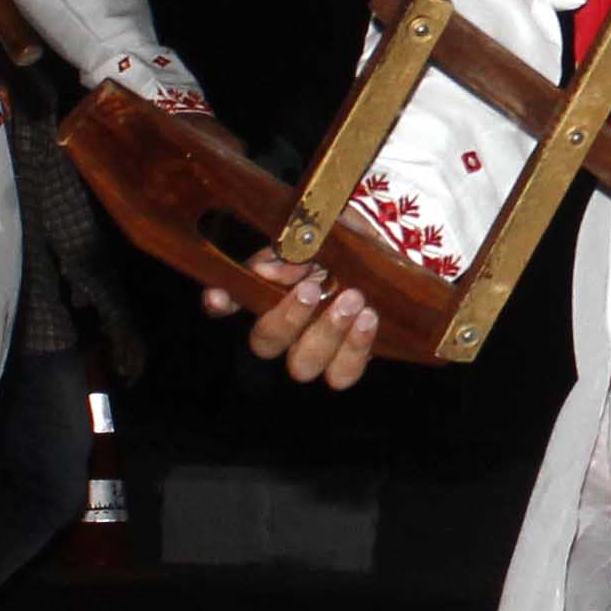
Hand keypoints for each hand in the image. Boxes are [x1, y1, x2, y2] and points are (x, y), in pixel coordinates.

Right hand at [203, 251, 381, 387]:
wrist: (391, 255)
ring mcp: (316, 348)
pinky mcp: (348, 361)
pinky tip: (368, 318)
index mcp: (268, 291)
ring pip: (303, 365)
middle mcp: (285, 327)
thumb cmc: (347, 242)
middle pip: (265, 342)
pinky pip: (343, 373)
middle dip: (287, 319)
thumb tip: (263, 271)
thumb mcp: (319, 237)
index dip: (219, 303)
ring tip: (352, 300)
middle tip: (309, 289)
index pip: (227, 303)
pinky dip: (355, 348)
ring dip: (326, 333)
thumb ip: (288, 253)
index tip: (219, 296)